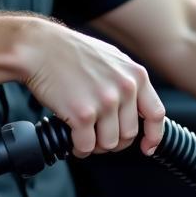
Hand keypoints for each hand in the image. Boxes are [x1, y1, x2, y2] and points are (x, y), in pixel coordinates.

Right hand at [14, 18, 165, 157]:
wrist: (39, 47)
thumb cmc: (71, 52)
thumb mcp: (113, 60)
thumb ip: (128, 81)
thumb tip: (138, 107)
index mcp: (136, 75)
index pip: (156, 114)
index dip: (153, 136)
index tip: (147, 147)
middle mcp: (125, 89)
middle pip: (129, 134)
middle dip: (114, 141)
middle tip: (98, 135)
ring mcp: (105, 102)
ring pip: (109, 143)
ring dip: (96, 145)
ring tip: (84, 135)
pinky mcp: (83, 114)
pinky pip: (87, 146)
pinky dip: (79, 148)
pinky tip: (73, 139)